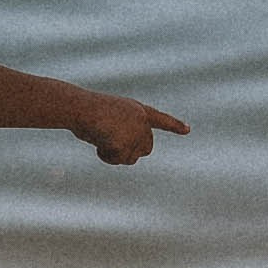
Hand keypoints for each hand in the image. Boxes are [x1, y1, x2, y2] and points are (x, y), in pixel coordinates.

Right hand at [67, 91, 187, 164]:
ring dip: (115, 155)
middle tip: (108, 141)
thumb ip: (117, 133)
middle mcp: (142, 121)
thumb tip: (116, 151)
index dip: (174, 125)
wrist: (80, 107)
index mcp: (137, 110)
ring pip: (131, 158)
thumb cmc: (83, 110)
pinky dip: (106, 156)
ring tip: (101, 137)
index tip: (187, 129)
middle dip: (128, 151)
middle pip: (145, 149)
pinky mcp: (128, 143)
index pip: (160, 119)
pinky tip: (98, 143)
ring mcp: (136, 132)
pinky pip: (117, 160)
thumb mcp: (104, 119)